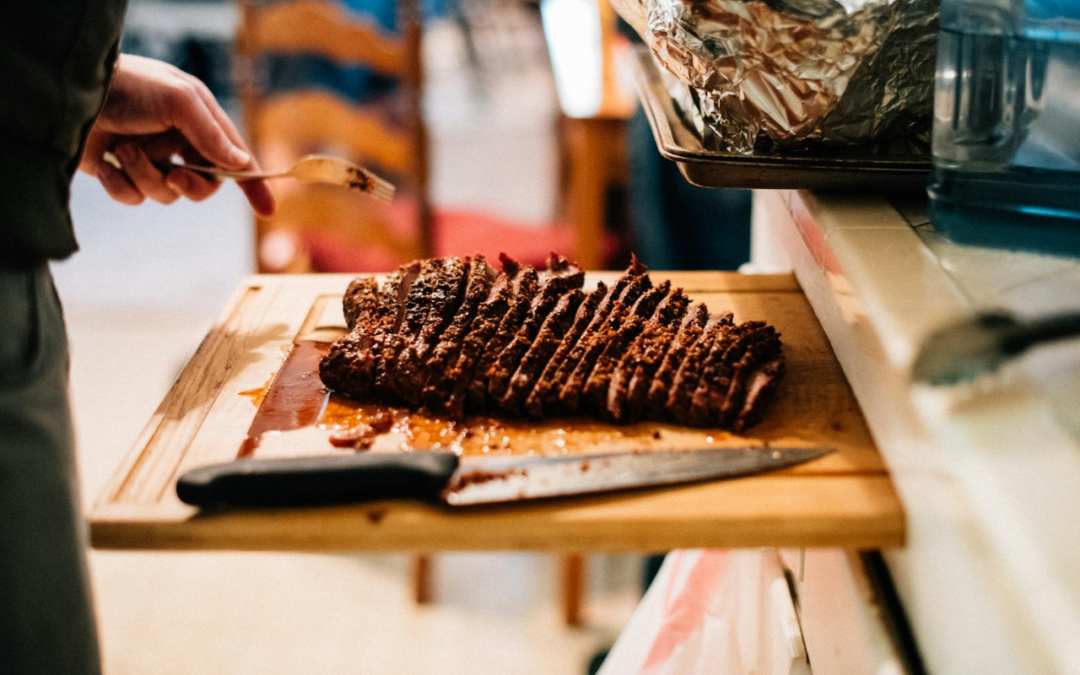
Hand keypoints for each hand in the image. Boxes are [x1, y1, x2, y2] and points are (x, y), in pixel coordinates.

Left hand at [80, 54, 274, 215]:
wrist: (70, 94)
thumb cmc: (128, 87)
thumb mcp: (179, 102)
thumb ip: (212, 134)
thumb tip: (241, 163)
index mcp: (198, 121)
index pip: (234, 157)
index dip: (252, 184)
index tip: (266, 210)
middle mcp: (177, 141)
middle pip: (203, 185)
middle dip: (189, 184)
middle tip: (174, 174)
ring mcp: (149, 158)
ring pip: (165, 194)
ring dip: (145, 176)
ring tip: (123, 151)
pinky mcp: (121, 173)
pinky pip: (134, 197)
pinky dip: (120, 184)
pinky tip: (105, 163)